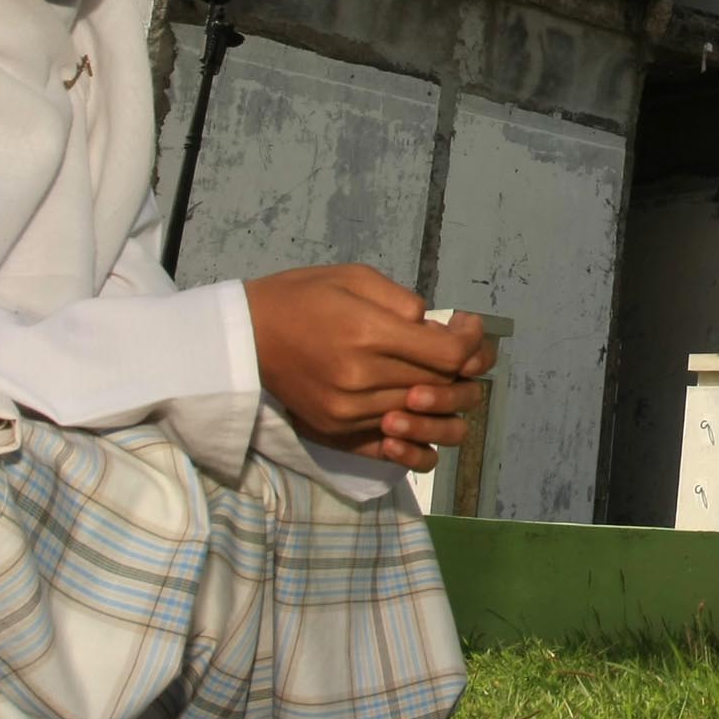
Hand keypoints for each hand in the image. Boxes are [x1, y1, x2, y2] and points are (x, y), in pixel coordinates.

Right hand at [243, 264, 495, 469]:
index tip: (469, 326)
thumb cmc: (303, 296)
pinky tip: (419, 411)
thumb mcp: (356, 278)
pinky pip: (394, 441)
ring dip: (438, 395)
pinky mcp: (337, 431)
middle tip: (456, 344)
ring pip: (420, 413)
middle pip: (439, 385)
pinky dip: (414, 427)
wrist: (246, 334)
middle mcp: (361, 380)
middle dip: (459, 366)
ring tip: (434, 371)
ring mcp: (348, 412)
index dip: (472, 343)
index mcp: (369, 334)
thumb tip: (438, 330)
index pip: (448, 356)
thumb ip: (404, 302)